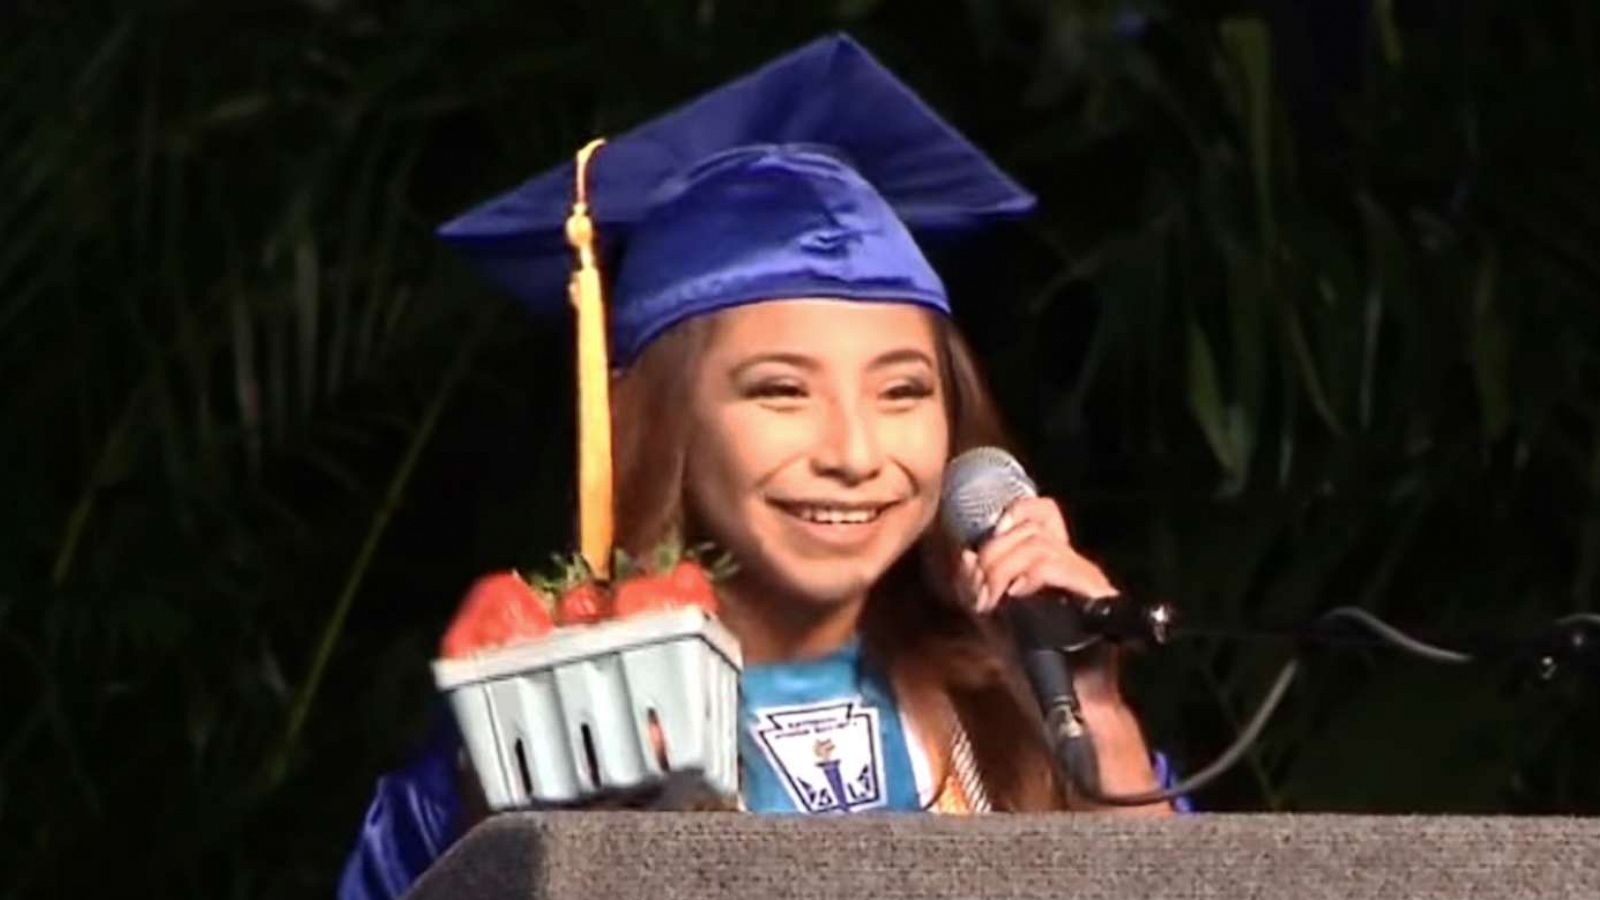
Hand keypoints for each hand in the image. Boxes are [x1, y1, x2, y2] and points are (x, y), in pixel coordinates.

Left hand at [955, 496, 1167, 809]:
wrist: (1064, 704)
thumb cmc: (1031, 666)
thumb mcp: (992, 618)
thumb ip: (977, 586)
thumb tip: (965, 554)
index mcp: (1051, 563)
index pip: (1041, 511)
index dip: (1012, 515)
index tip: (983, 546)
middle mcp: (1073, 565)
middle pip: (1032, 526)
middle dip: (993, 555)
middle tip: (980, 593)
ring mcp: (1087, 580)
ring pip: (1040, 545)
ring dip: (1003, 570)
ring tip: (992, 601)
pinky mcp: (1098, 599)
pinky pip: (1058, 567)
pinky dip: (1029, 577)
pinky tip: (1014, 598)